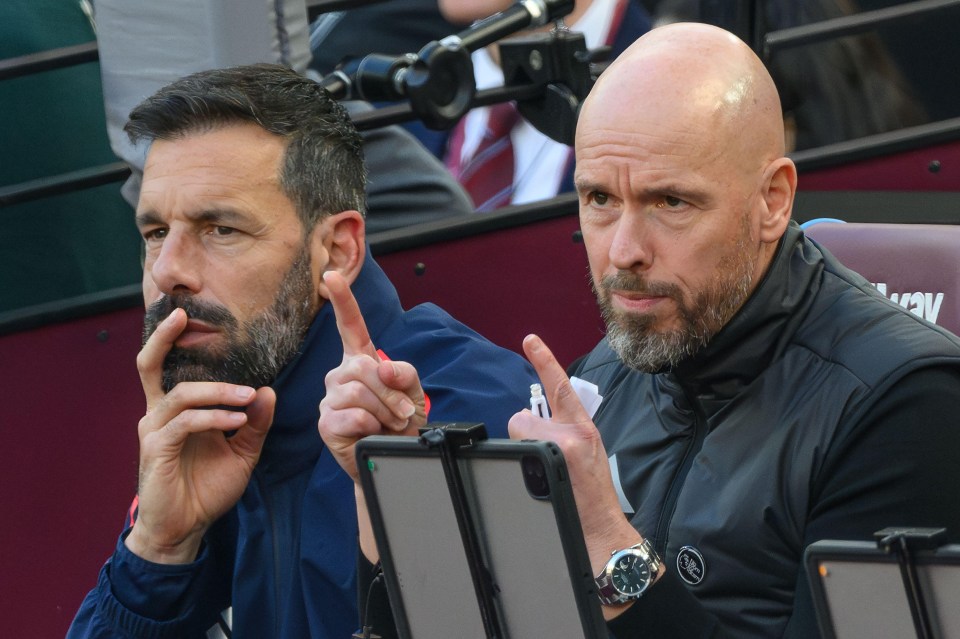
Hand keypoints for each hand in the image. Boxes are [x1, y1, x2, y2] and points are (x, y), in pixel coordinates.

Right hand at [126, 307, 274, 563]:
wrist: (185, 530)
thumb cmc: (207, 489)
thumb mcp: (242, 453)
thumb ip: (254, 423)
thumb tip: (267, 390)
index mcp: (176, 410)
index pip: (169, 366)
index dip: (171, 338)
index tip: (187, 313)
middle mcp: (159, 413)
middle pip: (150, 365)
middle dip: (163, 337)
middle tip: (184, 315)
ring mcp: (154, 430)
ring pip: (182, 394)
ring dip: (218, 392)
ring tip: (247, 397)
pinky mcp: (155, 449)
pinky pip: (185, 422)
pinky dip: (214, 418)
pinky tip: (236, 421)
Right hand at [318, 271, 425, 483]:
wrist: (395, 458)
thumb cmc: (400, 424)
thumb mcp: (413, 393)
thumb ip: (404, 373)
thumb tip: (383, 367)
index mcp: (360, 360)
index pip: (351, 325)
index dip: (343, 300)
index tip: (332, 276)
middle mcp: (340, 375)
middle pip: (364, 367)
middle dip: (391, 393)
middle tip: (402, 415)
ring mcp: (331, 398)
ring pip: (359, 392)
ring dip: (384, 412)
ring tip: (389, 425)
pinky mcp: (326, 422)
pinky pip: (353, 416)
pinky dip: (371, 426)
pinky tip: (371, 434)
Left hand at [508, 335, 641, 577]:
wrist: (600, 524)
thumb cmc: (590, 491)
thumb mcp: (587, 451)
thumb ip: (565, 430)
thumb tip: (536, 421)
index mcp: (583, 426)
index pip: (561, 385)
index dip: (544, 360)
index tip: (529, 340)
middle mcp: (571, 430)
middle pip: (524, 417)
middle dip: (525, 434)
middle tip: (543, 458)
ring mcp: (558, 444)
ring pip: (518, 431)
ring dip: (522, 447)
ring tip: (543, 469)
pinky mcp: (548, 457)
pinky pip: (517, 446)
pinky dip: (520, 458)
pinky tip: (538, 475)